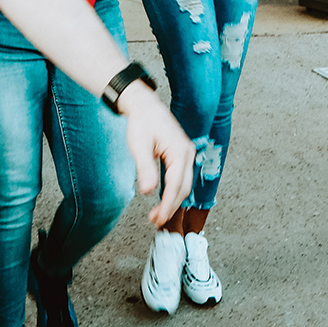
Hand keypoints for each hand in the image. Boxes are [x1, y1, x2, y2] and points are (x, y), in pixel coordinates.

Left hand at [118, 81, 195, 225]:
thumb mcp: (139, 146)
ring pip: (184, 185)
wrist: (144, 106)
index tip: (159, 218)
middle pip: (184, 188)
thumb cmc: (142, 122)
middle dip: (171, 207)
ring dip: (172, 201)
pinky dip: (174, 192)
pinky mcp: (182, 155)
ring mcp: (187, 154)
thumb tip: (148, 191)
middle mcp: (187, 153)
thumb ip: (145, 168)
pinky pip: (182, 178)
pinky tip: (163, 199)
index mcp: (180, 151)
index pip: (176, 185)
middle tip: (155, 220)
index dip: (168, 205)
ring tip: (157, 214)